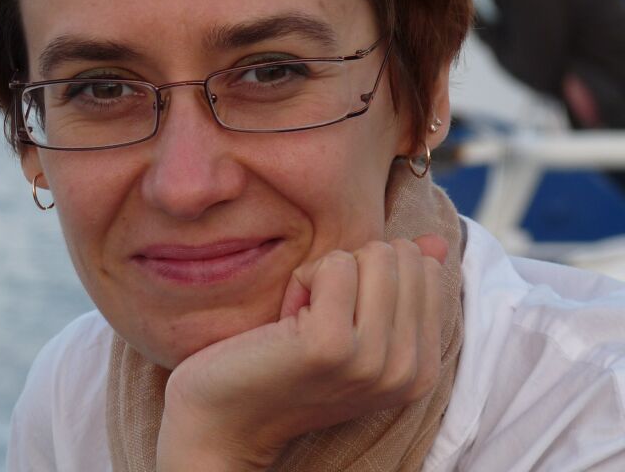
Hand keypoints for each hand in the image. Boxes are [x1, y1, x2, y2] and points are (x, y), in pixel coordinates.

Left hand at [156, 236, 447, 471]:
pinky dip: (302, 279)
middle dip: (348, 269)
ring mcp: (373, 361)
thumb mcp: (353, 326)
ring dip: (324, 274)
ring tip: (300, 319)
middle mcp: (408, 370)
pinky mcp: (331, 346)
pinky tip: (285, 320)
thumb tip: (437, 241)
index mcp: (422, 368)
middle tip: (316, 314)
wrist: (223, 418)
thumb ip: (399, 286)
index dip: (369, 274)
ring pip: (371, 255)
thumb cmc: (282, 363)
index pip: (423, 269)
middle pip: (398, 256)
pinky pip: (333, 265)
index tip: (338, 314)